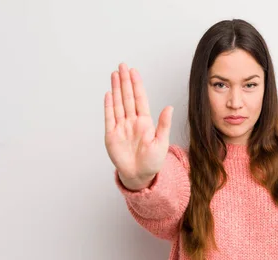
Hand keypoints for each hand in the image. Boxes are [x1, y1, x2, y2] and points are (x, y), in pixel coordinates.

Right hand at [104, 63, 172, 186]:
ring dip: (116, 89)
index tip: (134, 71)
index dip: (136, 85)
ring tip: (114, 74)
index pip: (139, 99)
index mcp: (145, 122)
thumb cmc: (152, 162)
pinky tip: (108, 94)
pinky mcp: (111, 135)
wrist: (139, 176)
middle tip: (122, 65)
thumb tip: (169, 107)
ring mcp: (121, 127)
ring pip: (118, 103)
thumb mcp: (161, 143)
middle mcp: (132, 122)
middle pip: (127, 97)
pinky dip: (108, 105)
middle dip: (125, 81)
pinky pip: (109, 117)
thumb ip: (164, 124)